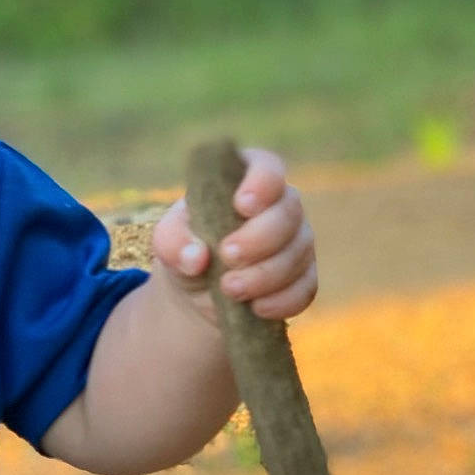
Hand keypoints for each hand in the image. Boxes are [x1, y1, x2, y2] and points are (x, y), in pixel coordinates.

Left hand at [151, 146, 318, 322]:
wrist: (200, 288)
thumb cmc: (186, 247)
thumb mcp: (169, 241)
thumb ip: (173, 241)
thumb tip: (196, 257)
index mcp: (246, 180)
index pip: (267, 167)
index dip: (262, 183)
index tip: (242, 205)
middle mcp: (280, 205)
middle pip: (288, 212)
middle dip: (259, 238)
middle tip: (227, 257)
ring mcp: (297, 241)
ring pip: (298, 252)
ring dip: (265, 275)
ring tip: (229, 289)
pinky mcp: (304, 276)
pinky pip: (305, 287)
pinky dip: (282, 300)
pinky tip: (257, 308)